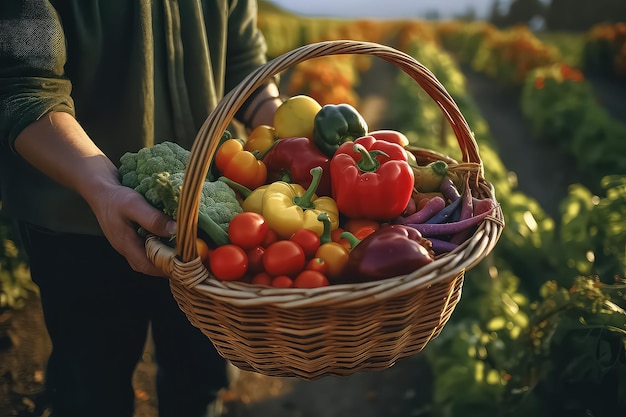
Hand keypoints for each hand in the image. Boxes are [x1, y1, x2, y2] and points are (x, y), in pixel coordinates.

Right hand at [15, 113, 174, 276]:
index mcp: (125, 245)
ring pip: (147, 259)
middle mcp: (126, 248)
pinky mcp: (130, 237)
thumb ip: (152, 219)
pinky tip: (171, 242)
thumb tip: (175, 230)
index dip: (166, 269)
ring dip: (164, 258)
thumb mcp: (134, 204)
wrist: (99, 189)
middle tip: (188, 261)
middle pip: (148, 266)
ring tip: (183, 254)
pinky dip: (159, 249)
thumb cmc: (115, 197)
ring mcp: (127, 244)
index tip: (185, 265)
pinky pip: (146, 249)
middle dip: (167, 267)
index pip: (147, 266)